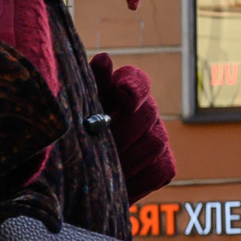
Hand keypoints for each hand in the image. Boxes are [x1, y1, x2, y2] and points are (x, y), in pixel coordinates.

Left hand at [90, 52, 174, 199]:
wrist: (79, 180)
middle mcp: (145, 111)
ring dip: (127, 157)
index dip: (134, 86)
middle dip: (123, 130)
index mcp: (121, 91)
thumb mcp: (77, 113)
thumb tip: (105, 59)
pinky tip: (120, 181)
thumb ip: (92, 86)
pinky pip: (159, 170)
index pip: (137, 80)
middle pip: (149, 113)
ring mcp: (158, 138)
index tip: (123, 94)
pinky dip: (139, 178)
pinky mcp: (165, 165)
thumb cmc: (75, 139)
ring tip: (103, 167)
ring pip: (155, 142)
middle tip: (100, 145)